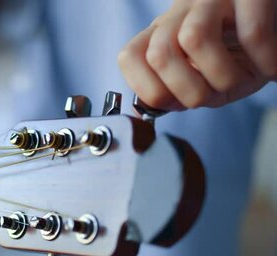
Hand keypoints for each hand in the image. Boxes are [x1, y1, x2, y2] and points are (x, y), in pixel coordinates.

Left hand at [118, 0, 275, 109]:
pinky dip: (264, 61)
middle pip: (159, 54)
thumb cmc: (240, 54)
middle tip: (216, 95)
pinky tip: (271, 70)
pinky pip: (251, 31)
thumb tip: (158, 105)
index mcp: (163, 33)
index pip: (130, 58)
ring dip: (223, 76)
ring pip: (193, 38)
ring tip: (244, 80)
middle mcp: (181, 12)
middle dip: (189, 92)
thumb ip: (179, 92)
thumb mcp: (206, 78)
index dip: (149, 90)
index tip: (176, 102)